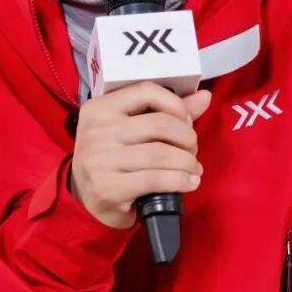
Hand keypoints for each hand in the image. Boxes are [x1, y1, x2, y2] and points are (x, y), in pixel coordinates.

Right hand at [70, 81, 211, 229]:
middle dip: (187, 138)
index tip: (187, 122)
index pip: (147, 92)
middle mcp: (96, 130)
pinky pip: (156, 179)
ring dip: (187, 162)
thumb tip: (204, 96)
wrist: (87, 200)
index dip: (176, 105)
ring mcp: (100, 160)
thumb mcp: (132, 131)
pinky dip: (180, 181)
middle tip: (192, 151)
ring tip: (194, 170)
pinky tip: (189, 183)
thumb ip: (166, 112)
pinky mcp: (107, 187)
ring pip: (161, 154)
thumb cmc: (114, 160)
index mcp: (100, 108)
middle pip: (160, 124)